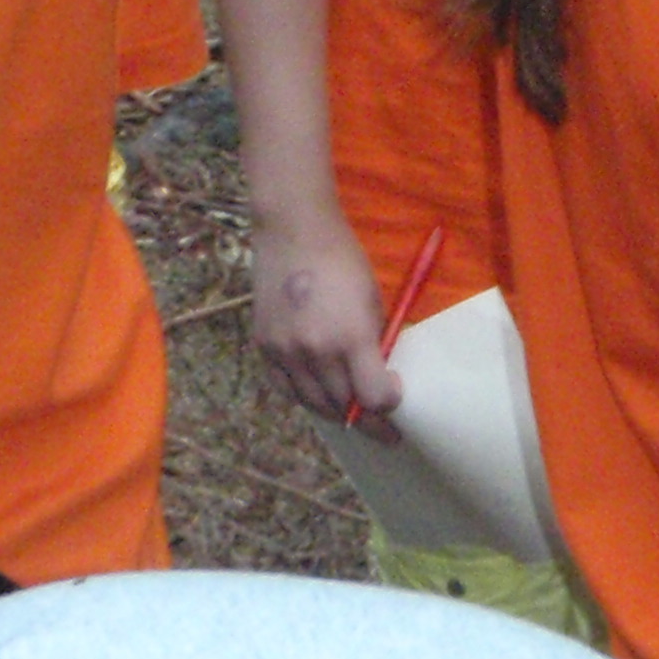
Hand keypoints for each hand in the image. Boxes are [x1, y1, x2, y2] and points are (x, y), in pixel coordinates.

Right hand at [251, 206, 401, 437]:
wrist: (294, 232)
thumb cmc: (343, 260)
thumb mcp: (372, 300)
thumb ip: (373, 341)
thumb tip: (378, 373)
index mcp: (350, 338)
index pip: (372, 398)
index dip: (388, 406)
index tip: (396, 398)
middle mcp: (314, 353)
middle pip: (343, 406)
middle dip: (367, 420)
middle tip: (383, 426)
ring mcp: (284, 353)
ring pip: (312, 403)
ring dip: (335, 412)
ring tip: (352, 415)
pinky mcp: (263, 347)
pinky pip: (285, 388)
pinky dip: (304, 396)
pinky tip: (319, 396)